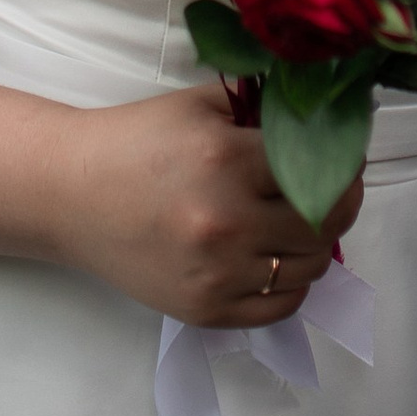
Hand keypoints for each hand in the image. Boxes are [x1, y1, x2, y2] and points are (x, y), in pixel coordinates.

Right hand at [59, 80, 365, 328]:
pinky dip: (292, 283)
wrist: (71, 194)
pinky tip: (279, 255)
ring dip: (318, 242)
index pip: (320, 168)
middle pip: (325, 223)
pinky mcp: (204, 310)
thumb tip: (324, 118)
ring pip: (310, 267)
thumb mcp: (202, 106)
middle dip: (340, 201)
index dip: (343, 160)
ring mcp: (216, 273)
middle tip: (335, 185)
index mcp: (226, 158)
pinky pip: (280, 307)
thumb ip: (262, 110)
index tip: (345, 154)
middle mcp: (226, 221)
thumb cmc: (136, 140)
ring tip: (302, 219)